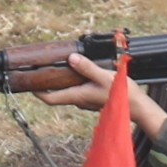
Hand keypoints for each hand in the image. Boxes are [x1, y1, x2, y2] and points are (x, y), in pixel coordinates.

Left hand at [36, 53, 166, 139]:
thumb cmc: (121, 94)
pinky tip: (81, 71)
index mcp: (77, 96)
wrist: (137, 107)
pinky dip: (75, 81)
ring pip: (69, 91)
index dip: (37, 92)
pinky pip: (79, 90)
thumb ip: (87, 68)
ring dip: (63, 81)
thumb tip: (71, 59)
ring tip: (62, 66)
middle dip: (49, 83)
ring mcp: (86, 101)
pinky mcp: (93, 98)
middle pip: (57, 94)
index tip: (29, 83)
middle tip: (44, 69)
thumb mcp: (103, 77)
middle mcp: (79, 100)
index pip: (50, 98)